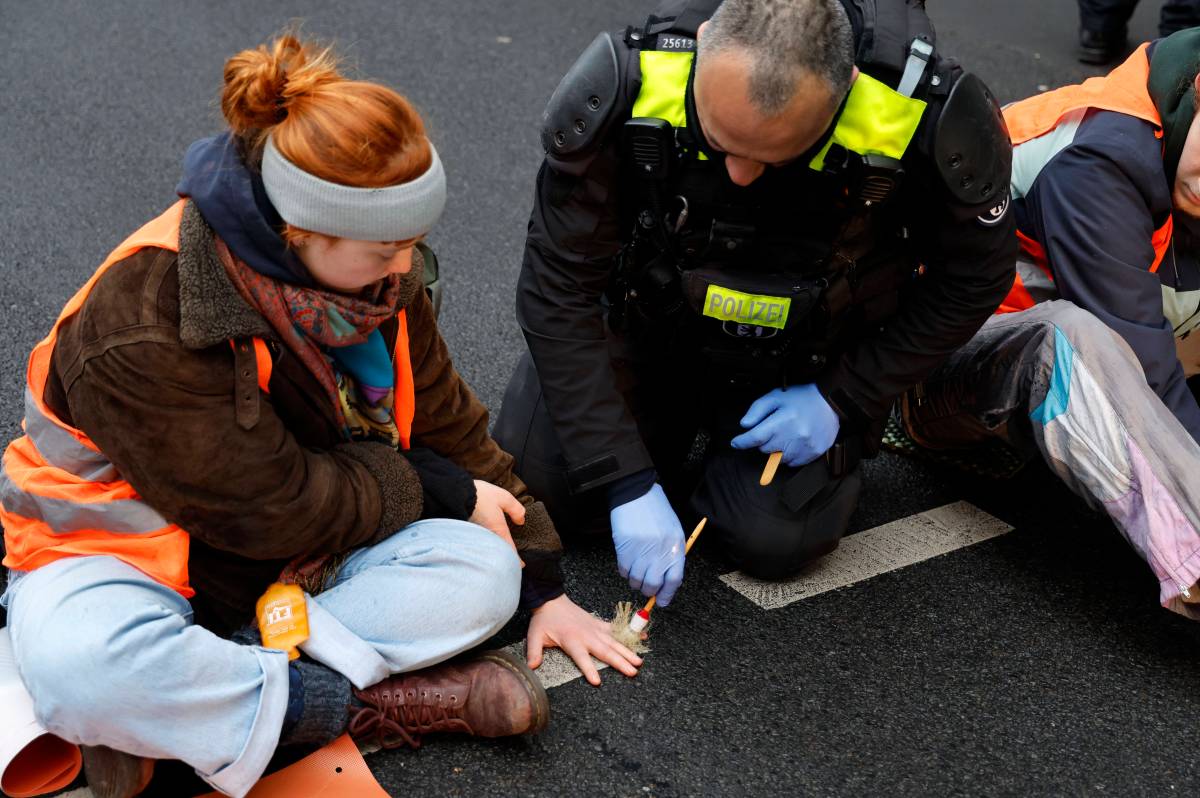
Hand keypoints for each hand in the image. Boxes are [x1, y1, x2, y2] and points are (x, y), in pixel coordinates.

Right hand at [469, 480, 523, 560]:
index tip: (521, 565)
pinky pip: (480, 543)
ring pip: (488, 549)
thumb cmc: (479, 494)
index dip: (516, 559)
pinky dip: (485, 544)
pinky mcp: (468, 533)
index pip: (509, 549)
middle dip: (504, 556)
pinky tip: (485, 540)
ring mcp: (477, 536)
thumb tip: (521, 521)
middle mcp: (487, 536)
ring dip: (494, 551)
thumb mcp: (503, 497)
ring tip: (498, 551)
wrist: (455, 494)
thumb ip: (515, 509)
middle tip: (510, 559)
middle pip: (498, 552)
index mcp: (498, 529)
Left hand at [526, 594, 643, 685]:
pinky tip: (643, 637)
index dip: (589, 669)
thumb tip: (532, 666)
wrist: (551, 600)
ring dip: (627, 652)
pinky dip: (629, 633)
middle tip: (632, 672)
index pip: (581, 657)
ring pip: (614, 642)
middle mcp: (587, 635)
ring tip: (639, 662)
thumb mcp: (534, 636)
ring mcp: (595, 629)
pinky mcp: (599, 624)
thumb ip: (534, 651)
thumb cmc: (544, 620)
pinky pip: (616, 630)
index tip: (597, 681)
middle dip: (619, 662)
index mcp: (571, 640)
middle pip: (605, 651)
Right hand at [610, 483, 685, 604]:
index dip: (667, 594)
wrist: (637, 494)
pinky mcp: (625, 549)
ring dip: (635, 581)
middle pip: (653, 585)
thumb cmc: (657, 512)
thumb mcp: (673, 532)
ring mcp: (641, 552)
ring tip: (636, 570)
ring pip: (636, 580)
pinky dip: (625, 571)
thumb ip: (671, 555)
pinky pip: (623, 571)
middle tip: (646, 586)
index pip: (674, 580)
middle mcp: (660, 553)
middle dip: (648, 590)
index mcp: (675, 548)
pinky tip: (628, 561)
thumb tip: (665, 580)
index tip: (661, 601)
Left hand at [730, 384, 839, 467]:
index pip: (755, 438)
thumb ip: (757, 409)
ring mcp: (804, 448)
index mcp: (782, 422)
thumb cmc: (801, 398)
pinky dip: (789, 455)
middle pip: (765, 449)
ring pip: (778, 458)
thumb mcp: (776, 396)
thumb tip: (745, 425)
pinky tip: (795, 442)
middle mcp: (793, 438)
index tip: (736, 442)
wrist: (831, 402)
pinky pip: (792, 463)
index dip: (742, 441)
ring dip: (777, 449)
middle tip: (773, 428)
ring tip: (787, 434)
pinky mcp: (813, 454)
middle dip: (764, 440)